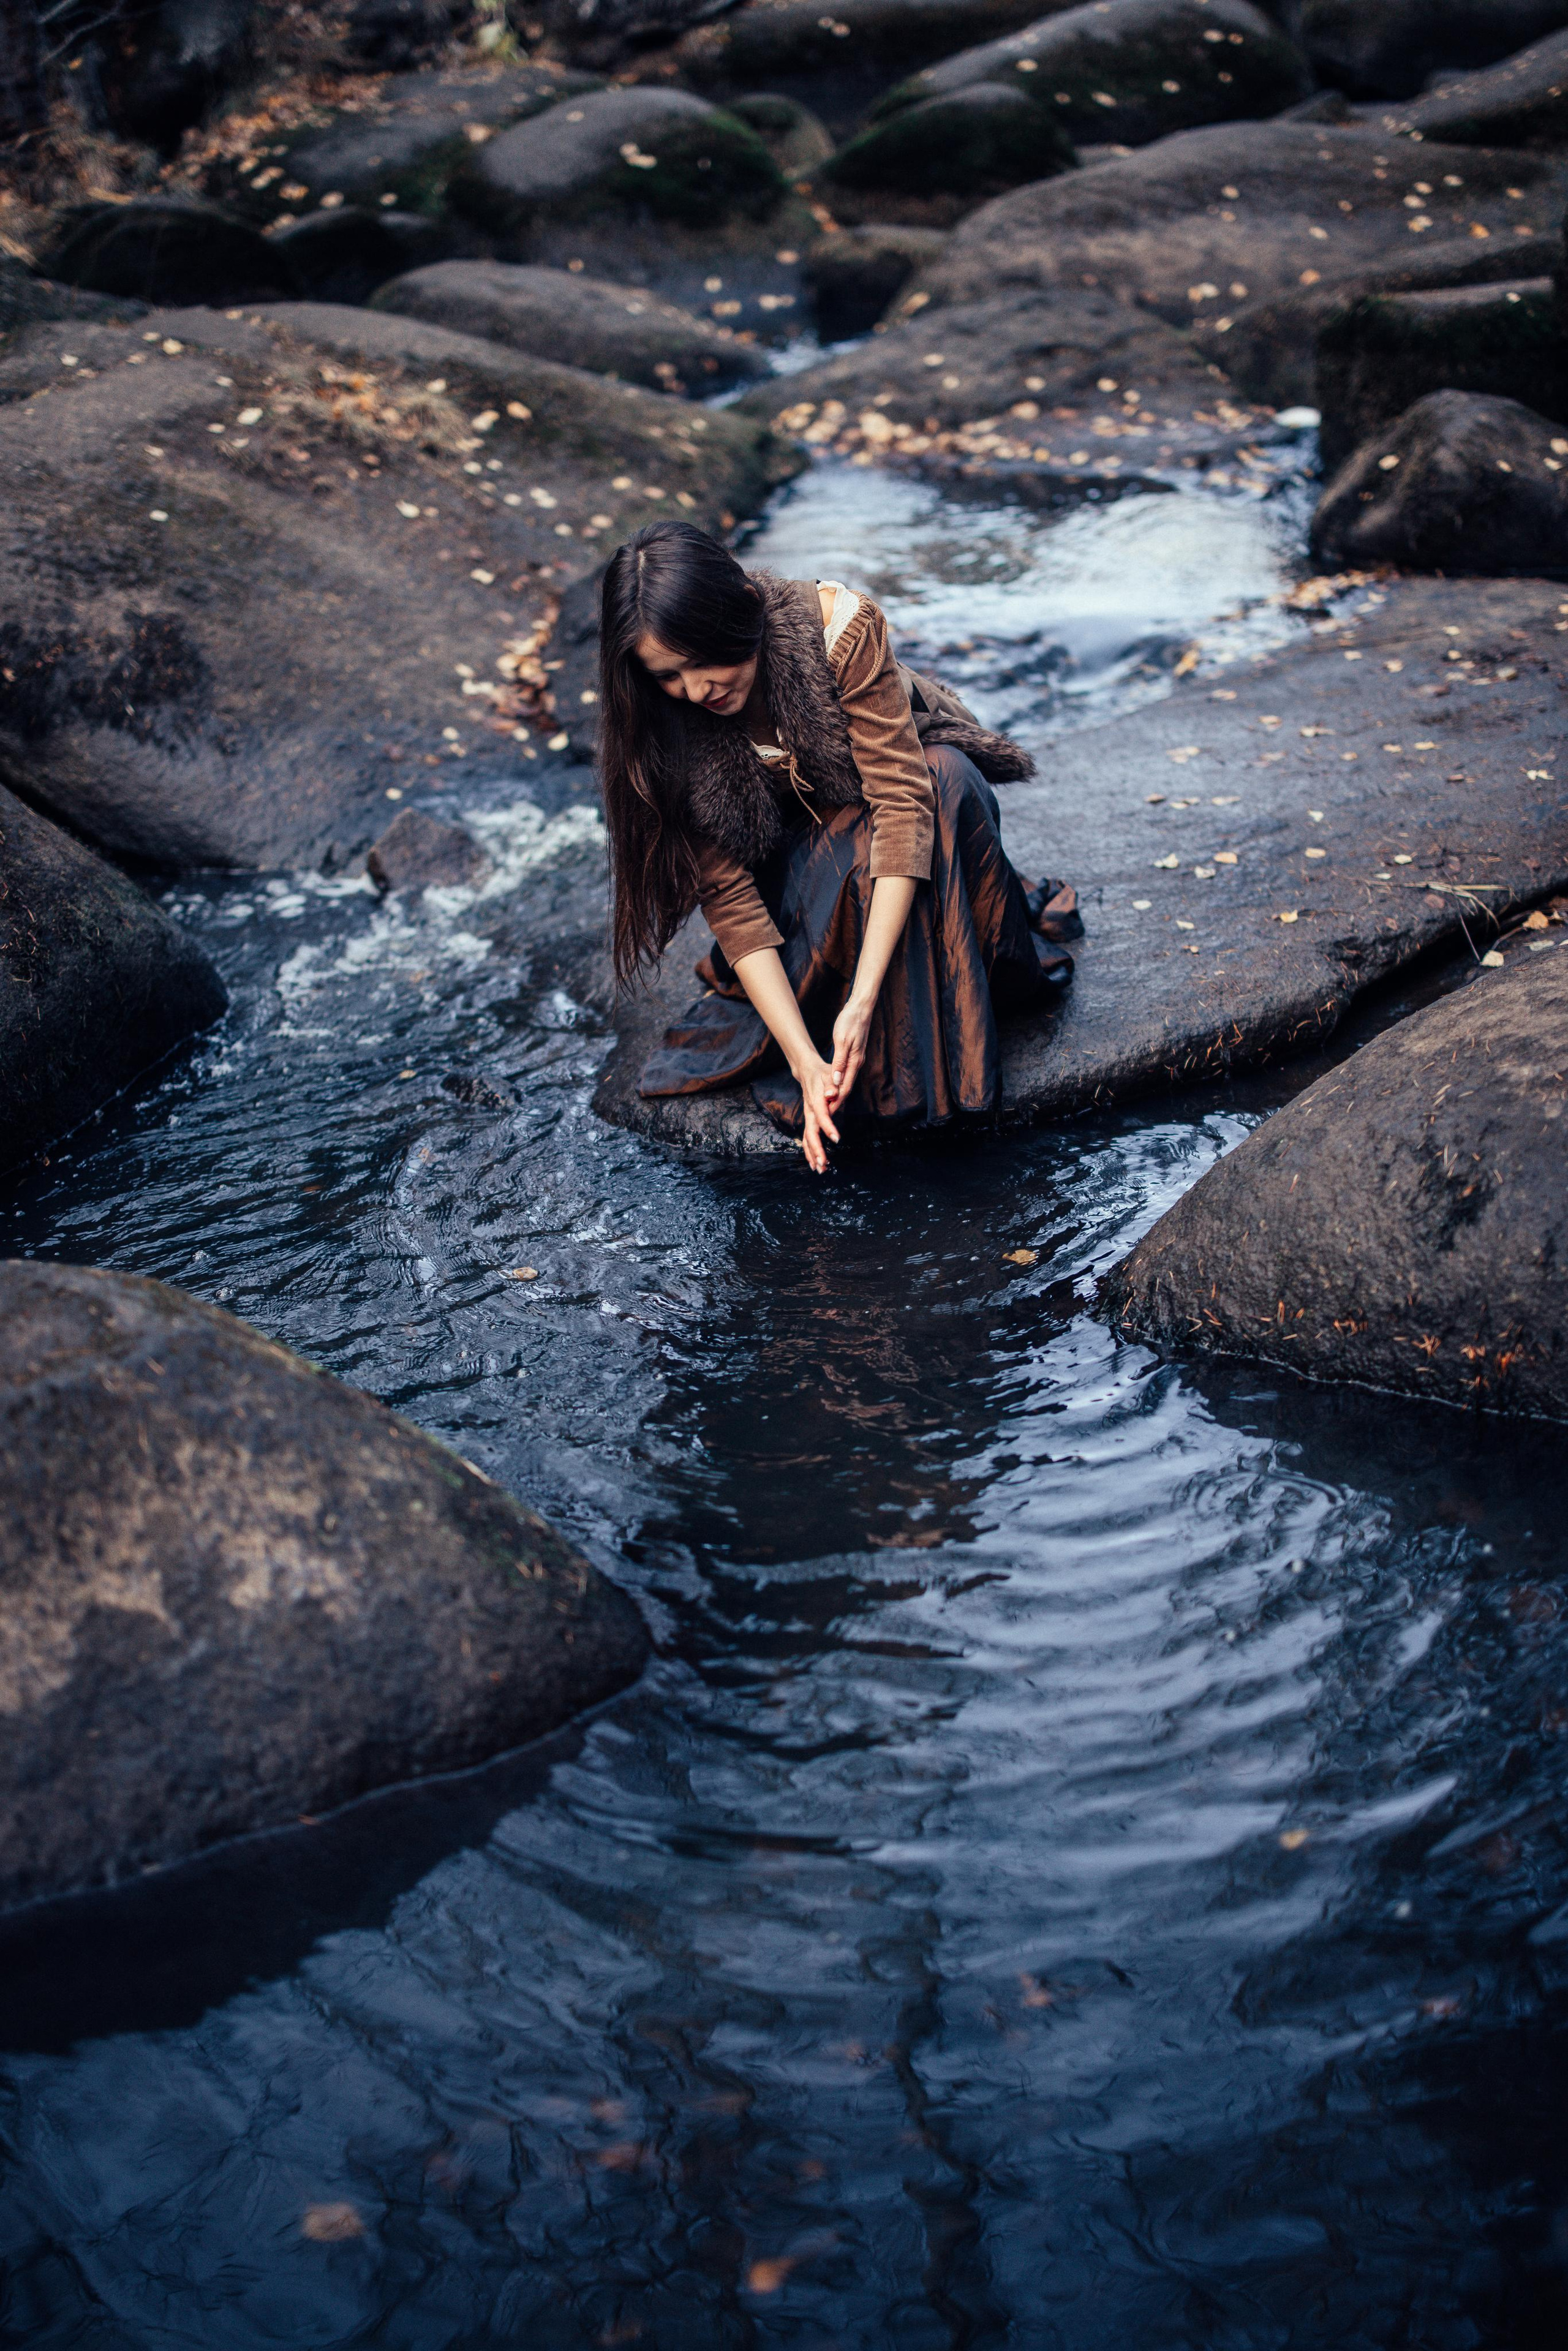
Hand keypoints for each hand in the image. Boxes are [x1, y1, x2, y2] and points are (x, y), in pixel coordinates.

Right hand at [793, 1051, 841, 1174]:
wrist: (808, 1072)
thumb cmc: (822, 1073)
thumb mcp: (829, 1074)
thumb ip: (832, 1084)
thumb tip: (832, 1094)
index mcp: (816, 1101)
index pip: (822, 1116)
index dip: (828, 1128)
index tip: (837, 1139)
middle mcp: (809, 1112)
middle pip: (811, 1133)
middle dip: (816, 1150)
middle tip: (823, 1165)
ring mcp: (808, 1117)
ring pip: (807, 1139)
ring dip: (813, 1154)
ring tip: (820, 1169)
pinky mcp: (809, 1120)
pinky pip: (807, 1138)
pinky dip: (810, 1151)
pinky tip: (815, 1163)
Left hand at [828, 993, 872, 1109]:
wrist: (861, 1008)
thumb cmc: (850, 1022)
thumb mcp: (842, 1041)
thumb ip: (839, 1061)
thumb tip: (837, 1080)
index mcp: (855, 1061)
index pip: (846, 1087)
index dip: (837, 1101)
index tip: (827, 1113)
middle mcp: (858, 1063)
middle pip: (847, 1088)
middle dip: (837, 1101)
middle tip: (825, 1115)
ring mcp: (857, 1059)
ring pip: (847, 1082)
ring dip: (838, 1094)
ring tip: (827, 1104)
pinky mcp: (855, 1055)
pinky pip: (847, 1074)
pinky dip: (840, 1083)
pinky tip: (833, 1085)